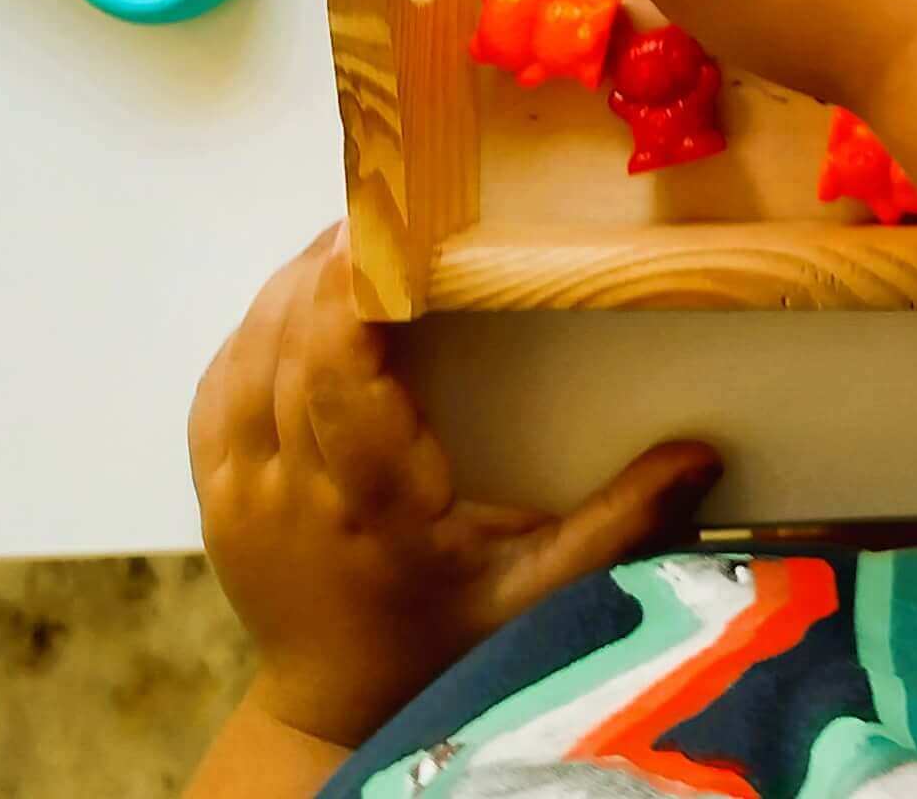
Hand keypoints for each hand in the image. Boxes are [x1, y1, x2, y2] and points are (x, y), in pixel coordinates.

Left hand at [187, 230, 718, 747]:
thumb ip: (619, 526)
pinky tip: (298, 300)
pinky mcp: (213, 493)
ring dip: (291, 286)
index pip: (335, 370)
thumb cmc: (447, 648)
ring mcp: (236, 493)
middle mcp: (286, 491)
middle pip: (286, 341)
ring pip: (244, 353)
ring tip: (352, 235)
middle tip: (389, 202)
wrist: (335, 712)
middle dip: (331, 262)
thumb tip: (703, 453)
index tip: (393, 221)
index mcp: (367, 506)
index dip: (351, 285)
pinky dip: (254, 328)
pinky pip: (217, 386)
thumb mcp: (544, 600)